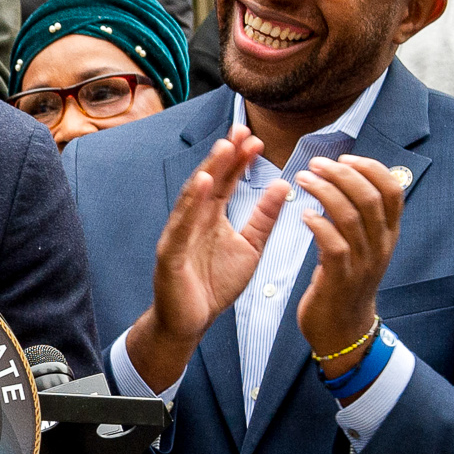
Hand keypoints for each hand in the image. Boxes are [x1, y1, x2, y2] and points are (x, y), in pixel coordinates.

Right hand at [122, 127, 286, 392]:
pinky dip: (190, 204)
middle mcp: (193, 220)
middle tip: (241, 131)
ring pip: (193, 197)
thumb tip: (283, 185)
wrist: (190, 323)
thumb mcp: (250, 247)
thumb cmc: (214, 285)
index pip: (226, 181)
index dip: (240, 160)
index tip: (256, 138)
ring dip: (208, 171)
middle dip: (225, 156)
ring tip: (224, 148)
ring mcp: (179, 235)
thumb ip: (264, 218)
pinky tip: (201, 184)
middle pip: (209, 181)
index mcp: (211, 217)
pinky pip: (181, 225)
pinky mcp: (170, 254)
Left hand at [292, 152, 405, 376]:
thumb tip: (346, 178)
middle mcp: (381, 246)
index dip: (370, 168)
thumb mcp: (362, 246)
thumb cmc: (345, 281)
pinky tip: (304, 215)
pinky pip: (334, 245)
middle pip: (370, 197)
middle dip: (342, 174)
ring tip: (302, 179)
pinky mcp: (341, 279)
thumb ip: (359, 217)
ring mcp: (363, 263)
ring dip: (325, 192)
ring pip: (351, 217)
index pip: (393, 190)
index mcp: (389, 234)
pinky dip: (319, 225)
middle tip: (314, 164)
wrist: (343, 330)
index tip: (344, 157)